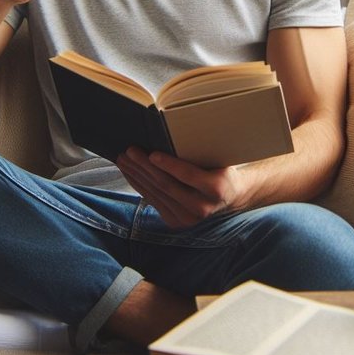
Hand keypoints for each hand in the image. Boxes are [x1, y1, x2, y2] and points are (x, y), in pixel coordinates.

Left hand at [117, 147, 240, 227]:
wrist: (229, 195)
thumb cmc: (220, 167)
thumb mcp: (217, 157)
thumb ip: (198, 150)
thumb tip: (167, 132)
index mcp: (216, 188)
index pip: (188, 175)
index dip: (169, 164)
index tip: (152, 153)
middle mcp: (202, 207)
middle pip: (167, 184)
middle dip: (145, 167)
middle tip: (129, 151)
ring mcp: (188, 219)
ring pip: (157, 193)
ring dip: (137, 175)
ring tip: (123, 159)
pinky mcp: (175, 222)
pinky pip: (153, 201)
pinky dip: (139, 185)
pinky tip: (130, 173)